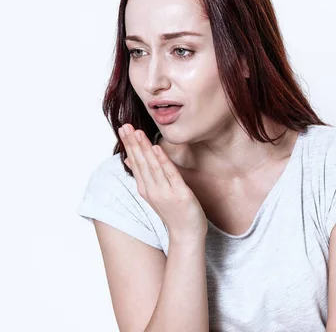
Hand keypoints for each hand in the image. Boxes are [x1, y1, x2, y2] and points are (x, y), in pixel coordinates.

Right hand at [118, 123, 207, 241]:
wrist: (186, 234)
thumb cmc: (173, 212)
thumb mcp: (155, 193)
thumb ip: (144, 176)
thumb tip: (129, 159)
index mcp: (146, 188)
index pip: (135, 162)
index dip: (129, 145)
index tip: (123, 129)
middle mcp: (152, 190)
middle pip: (141, 162)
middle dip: (133, 143)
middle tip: (125, 126)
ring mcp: (165, 193)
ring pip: (152, 167)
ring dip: (145, 148)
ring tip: (138, 132)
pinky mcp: (179, 195)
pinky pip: (170, 175)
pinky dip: (163, 161)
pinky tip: (157, 148)